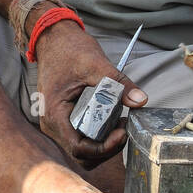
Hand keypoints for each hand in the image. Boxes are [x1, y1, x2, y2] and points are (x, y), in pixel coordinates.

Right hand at [33, 21, 146, 165]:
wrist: (53, 38)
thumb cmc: (68, 49)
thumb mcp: (96, 64)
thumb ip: (119, 84)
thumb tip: (141, 100)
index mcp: (55, 114)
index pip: (78, 148)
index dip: (103, 148)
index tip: (121, 132)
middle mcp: (51, 124)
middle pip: (80, 155)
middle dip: (106, 148)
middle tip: (124, 130)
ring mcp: (55, 124)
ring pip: (80, 150)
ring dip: (101, 145)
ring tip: (119, 126)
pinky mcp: (62, 120)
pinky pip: (79, 138)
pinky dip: (96, 137)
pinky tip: (110, 122)